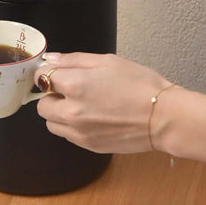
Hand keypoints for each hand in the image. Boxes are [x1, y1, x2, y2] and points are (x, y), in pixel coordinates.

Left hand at [35, 52, 172, 152]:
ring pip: (52, 124)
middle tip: (70, 90)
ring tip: (81, 105)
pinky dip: (72, 127)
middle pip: (42, 105)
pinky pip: (67, 136)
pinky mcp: (89, 145)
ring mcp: (79, 132)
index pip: (42, 78)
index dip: (49, 73)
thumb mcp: (108, 62)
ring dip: (59, 114)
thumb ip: (74, 60)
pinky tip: (92, 117)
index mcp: (75, 85)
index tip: (57, 73)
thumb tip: (52, 59)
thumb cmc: (141, 85)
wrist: (163, 117)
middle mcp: (72, 111)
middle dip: (52, 96)